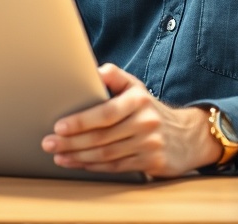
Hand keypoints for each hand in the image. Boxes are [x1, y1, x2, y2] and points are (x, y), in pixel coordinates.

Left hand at [40, 63, 222, 177]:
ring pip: (106, 154)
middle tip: (49, 143)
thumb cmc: (150, 109)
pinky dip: (93, 166)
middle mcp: (146, 121)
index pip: (105, 112)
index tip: (59, 125)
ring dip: (78, 156)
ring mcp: (150, 144)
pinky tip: (78, 163)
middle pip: (102, 136)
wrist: (188, 135)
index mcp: (139, 100)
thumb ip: (114, 77)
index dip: (81, 121)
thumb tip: (92, 71)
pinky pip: (116, 166)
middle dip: (72, 141)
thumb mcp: (136, 87)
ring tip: (58, 155)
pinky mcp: (151, 163)